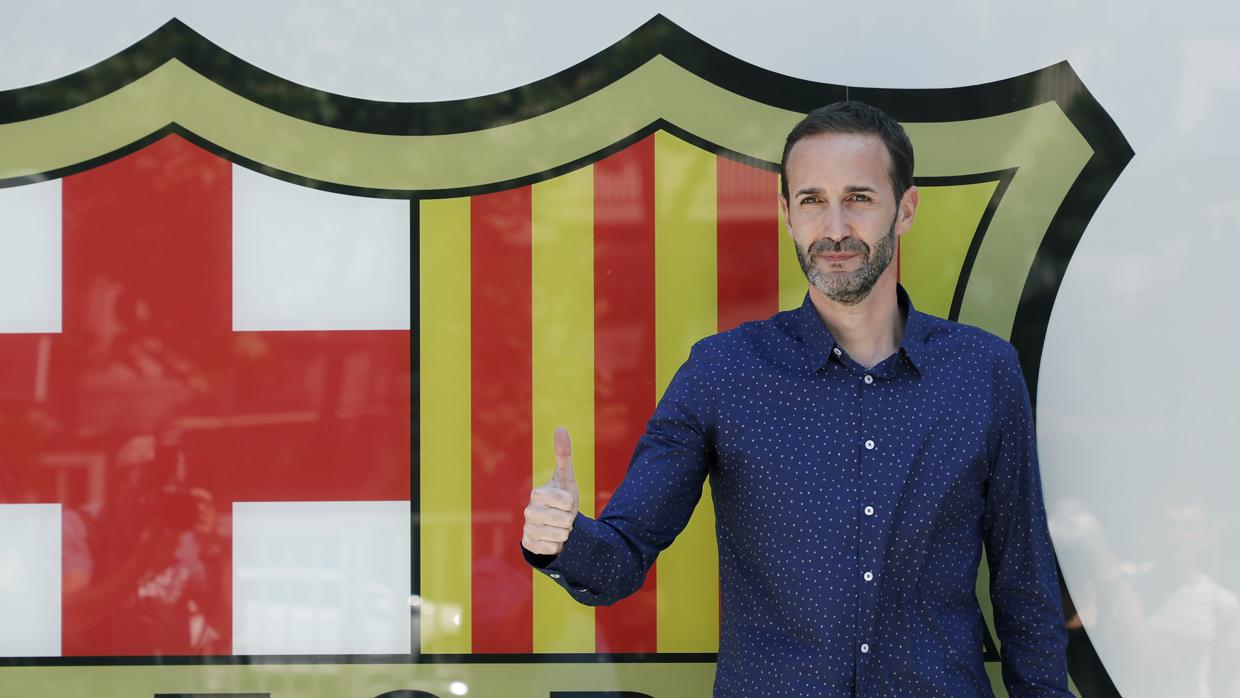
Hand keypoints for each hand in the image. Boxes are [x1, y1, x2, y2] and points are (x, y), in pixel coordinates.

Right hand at [521, 426, 579, 555]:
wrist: (556, 524)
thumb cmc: (562, 498)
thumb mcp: (566, 478)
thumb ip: (564, 454)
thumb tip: (560, 427)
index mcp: (537, 494)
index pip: (562, 500)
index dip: (569, 502)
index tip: (567, 501)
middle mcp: (529, 511)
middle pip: (562, 520)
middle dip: (569, 519)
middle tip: (565, 516)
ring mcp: (528, 529)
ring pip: (559, 535)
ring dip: (565, 532)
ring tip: (559, 526)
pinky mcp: (529, 545)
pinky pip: (552, 548)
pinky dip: (557, 545)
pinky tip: (552, 538)